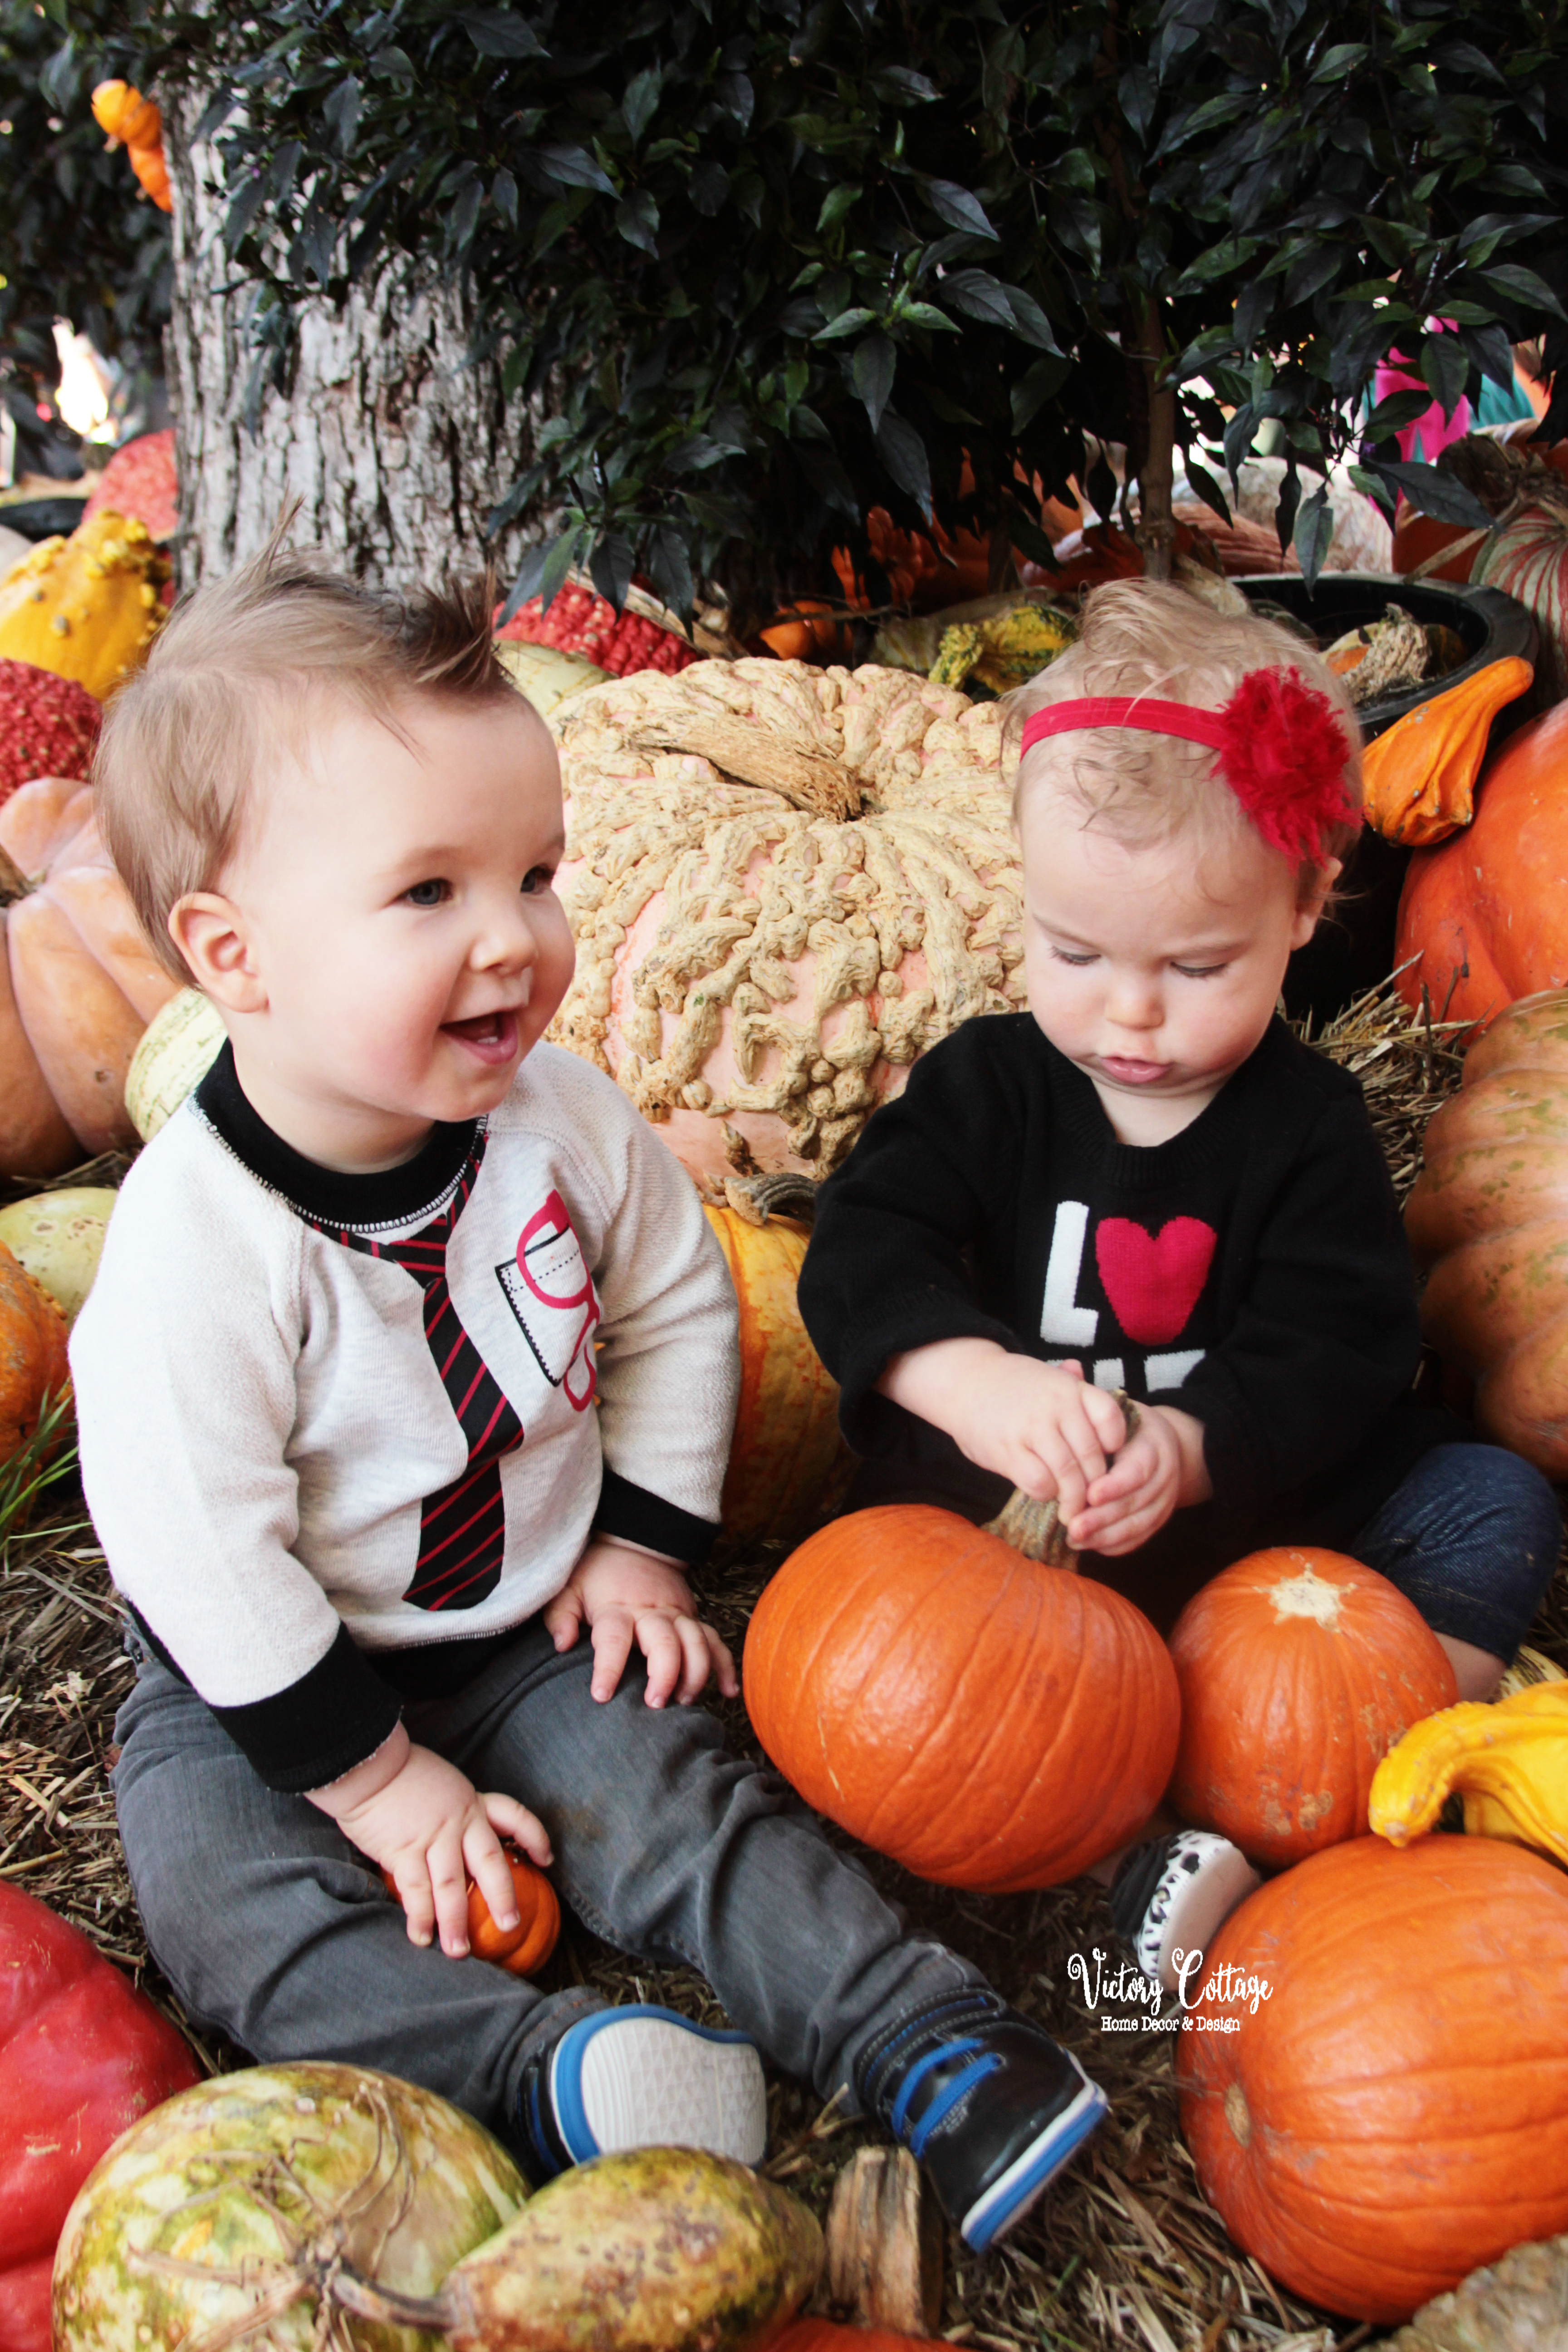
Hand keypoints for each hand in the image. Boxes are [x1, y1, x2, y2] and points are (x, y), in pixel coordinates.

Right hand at [309, 1726, 551, 1958]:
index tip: (546, 1859)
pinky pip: (416, 1890)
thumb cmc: (402, 1776)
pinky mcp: (403, 1850)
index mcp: (471, 1802)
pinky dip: (420, 1916)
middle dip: (502, 1896)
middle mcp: (459, 1821)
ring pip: (452, 1885)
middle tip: (510, 1926)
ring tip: (459, 1952)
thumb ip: (455, 1810)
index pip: (514, 1815)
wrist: (369, 1765)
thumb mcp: (443, 1785)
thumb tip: (462, 1839)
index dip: (534, 1836)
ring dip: (456, 1922)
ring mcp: (432, 1837)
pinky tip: (422, 1937)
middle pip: (490, 1862)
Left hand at [542, 1536, 737, 1707]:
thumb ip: (561, 1616)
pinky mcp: (693, 1618)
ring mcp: (677, 1614)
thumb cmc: (596, 1574)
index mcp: (617, 1608)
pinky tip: (727, 1691)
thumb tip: (562, 1644)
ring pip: (697, 1642)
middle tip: (655, 1704)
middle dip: (665, 1674)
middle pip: (665, 1642)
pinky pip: (716, 1641)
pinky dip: (725, 1665)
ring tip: (684, 1702)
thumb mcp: (569, 1588)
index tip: (601, 1695)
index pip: (613, 1638)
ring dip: (696, 1673)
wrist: (634, 1545)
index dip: (608, 1667)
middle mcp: (651, 1612)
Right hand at [879, 1338, 1128, 1526]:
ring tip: (1072, 1509)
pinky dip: (1046, 1493)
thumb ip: (1069, 1382)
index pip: (1110, 1417)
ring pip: (1069, 1476)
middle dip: (1096, 1486)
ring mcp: (1033, 1427)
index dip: (1115, 1443)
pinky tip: (1042, 1490)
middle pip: (1092, 1457)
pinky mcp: (1009, 1450)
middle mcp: (1057, 1406)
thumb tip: (1082, 1372)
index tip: (1108, 1457)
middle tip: (1093, 1501)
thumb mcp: (1045, 1377)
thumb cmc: (1009, 1386)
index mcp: (1070, 1387)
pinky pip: (1040, 1483)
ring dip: (1073, 1499)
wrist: (963, 1381)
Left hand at [1068, 1404, 1209, 1554]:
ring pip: (1137, 1525)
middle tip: (1072, 1526)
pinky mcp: (1158, 1520)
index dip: (1116, 1486)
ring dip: (1104, 1536)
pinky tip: (1088, 1545)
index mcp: (1154, 1446)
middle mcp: (1164, 1476)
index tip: (1089, 1495)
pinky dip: (1113, 1545)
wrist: (1159, 1444)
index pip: (1138, 1470)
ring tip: (1073, 1539)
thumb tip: (1066, 1408)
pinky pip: (1138, 1539)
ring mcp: (1164, 1501)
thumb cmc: (1125, 1427)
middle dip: (1102, 1518)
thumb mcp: (1117, 1414)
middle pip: (1135, 1502)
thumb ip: (1097, 1419)